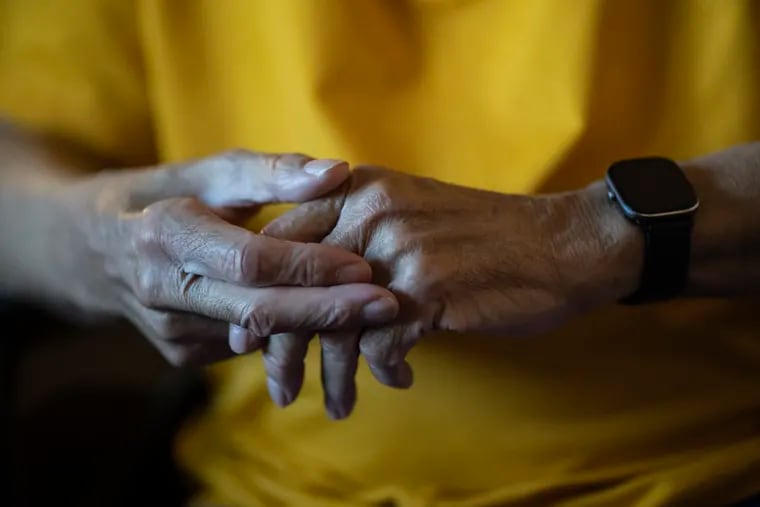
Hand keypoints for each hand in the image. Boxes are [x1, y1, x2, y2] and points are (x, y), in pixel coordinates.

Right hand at [43, 152, 398, 365]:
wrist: (96, 250)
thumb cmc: (165, 195)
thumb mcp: (208, 171)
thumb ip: (271, 172)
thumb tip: (338, 172)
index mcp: (164, 234)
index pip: (249, 261)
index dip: (309, 266)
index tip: (364, 266)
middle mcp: (161, 290)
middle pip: (258, 311)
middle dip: (328, 311)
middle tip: (388, 305)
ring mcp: (169, 330)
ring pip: (257, 336)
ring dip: (317, 327)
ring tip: (374, 314)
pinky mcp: (181, 354)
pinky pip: (247, 345)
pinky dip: (291, 334)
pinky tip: (329, 320)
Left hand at [263, 166, 640, 417]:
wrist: (562, 244)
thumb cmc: (483, 236)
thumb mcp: (410, 211)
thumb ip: (357, 234)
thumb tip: (307, 289)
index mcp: (358, 188)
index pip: (281, 241)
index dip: (259, 294)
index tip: (249, 338)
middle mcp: (371, 210)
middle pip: (296, 287)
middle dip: (282, 346)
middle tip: (280, 386)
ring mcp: (401, 248)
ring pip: (336, 324)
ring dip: (332, 374)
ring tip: (337, 404)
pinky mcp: (431, 288)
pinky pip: (381, 344)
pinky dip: (384, 368)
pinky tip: (398, 377)